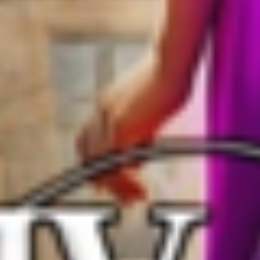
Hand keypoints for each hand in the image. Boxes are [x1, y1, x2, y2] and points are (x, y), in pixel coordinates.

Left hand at [76, 54, 190, 207]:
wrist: (172, 62)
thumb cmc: (170, 79)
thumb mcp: (151, 110)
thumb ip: (141, 132)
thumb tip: (138, 158)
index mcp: (106, 105)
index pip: (88, 142)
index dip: (97, 164)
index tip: (110, 182)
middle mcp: (101, 112)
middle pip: (88, 156)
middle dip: (104, 180)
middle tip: (125, 197)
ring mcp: (108, 119)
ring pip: (100, 163)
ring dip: (117, 186)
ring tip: (136, 197)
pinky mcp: (120, 126)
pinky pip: (113, 162)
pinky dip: (124, 181)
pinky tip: (139, 187)